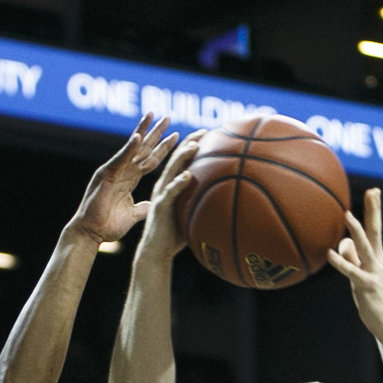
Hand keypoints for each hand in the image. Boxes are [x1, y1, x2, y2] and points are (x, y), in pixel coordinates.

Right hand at [70, 115, 179, 244]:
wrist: (90, 234)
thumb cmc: (107, 226)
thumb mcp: (132, 215)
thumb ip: (142, 208)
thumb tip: (153, 204)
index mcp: (129, 179)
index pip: (150, 160)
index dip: (163, 148)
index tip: (176, 136)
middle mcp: (122, 171)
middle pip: (143, 148)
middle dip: (155, 133)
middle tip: (168, 117)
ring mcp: (114, 171)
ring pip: (132, 148)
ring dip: (143, 131)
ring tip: (153, 115)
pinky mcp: (106, 175)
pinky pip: (120, 159)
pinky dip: (129, 148)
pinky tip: (138, 136)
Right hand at [136, 132, 203, 260]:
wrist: (156, 252)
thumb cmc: (175, 236)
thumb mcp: (191, 215)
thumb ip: (203, 205)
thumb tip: (226, 202)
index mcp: (170, 185)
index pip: (181, 160)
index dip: (192, 144)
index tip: (208, 133)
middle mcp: (164, 186)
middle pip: (176, 159)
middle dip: (189, 143)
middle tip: (204, 131)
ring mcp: (161, 195)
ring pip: (172, 171)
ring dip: (183, 157)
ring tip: (195, 146)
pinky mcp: (160, 207)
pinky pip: (170, 193)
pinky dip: (179, 183)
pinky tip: (188, 175)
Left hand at [325, 188, 382, 337]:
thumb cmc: (375, 301)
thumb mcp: (361, 277)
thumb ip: (352, 259)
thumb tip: (341, 243)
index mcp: (377, 258)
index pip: (375, 229)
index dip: (374, 210)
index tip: (373, 191)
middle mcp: (377, 261)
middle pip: (375, 231)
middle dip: (373, 210)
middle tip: (373, 191)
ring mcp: (373, 273)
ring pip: (365, 247)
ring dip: (356, 230)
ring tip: (347, 215)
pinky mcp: (366, 286)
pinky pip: (351, 271)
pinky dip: (341, 262)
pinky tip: (330, 253)